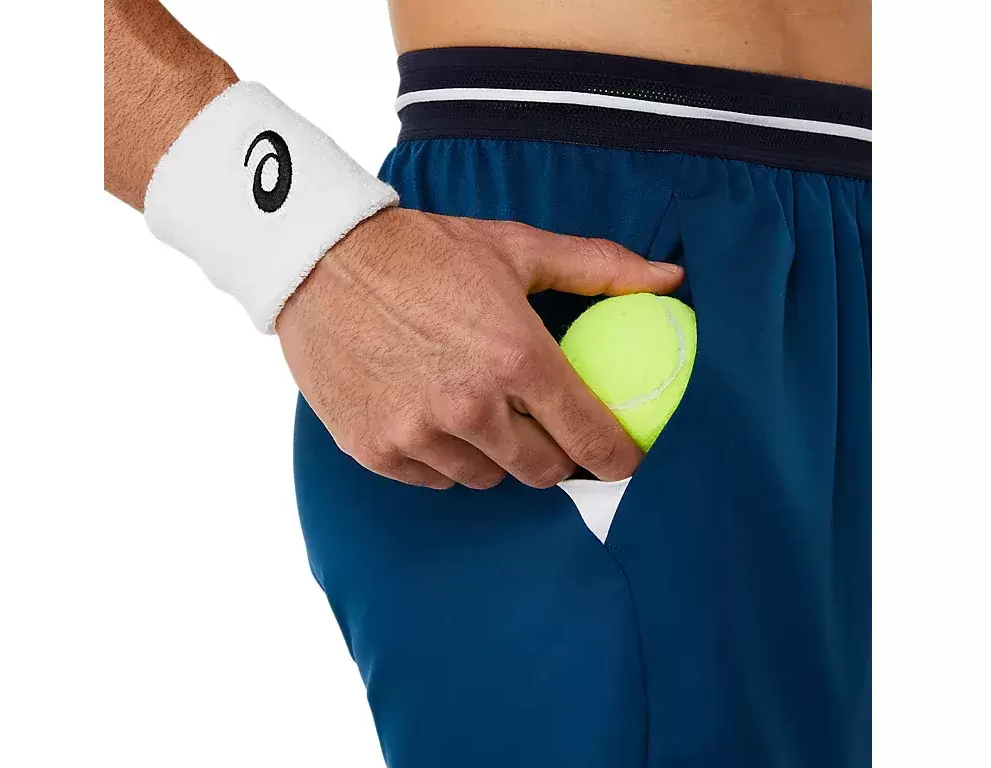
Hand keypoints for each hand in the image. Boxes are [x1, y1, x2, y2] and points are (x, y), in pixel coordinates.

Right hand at [277, 207, 682, 489]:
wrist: (322, 259)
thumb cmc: (424, 251)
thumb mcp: (516, 247)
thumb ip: (599, 268)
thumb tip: (668, 278)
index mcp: (517, 357)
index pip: (591, 438)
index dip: (618, 458)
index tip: (623, 459)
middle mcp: (471, 407)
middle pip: (543, 470)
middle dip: (557, 457)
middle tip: (549, 432)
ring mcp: (420, 434)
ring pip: (486, 477)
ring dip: (495, 454)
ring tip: (482, 414)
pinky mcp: (378, 450)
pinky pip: (434, 478)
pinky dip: (444, 457)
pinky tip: (434, 417)